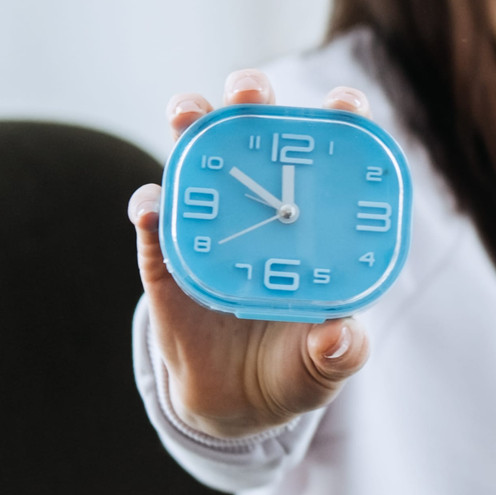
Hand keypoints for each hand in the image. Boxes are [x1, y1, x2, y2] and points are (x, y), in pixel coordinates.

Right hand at [126, 70, 374, 438]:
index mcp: (313, 221)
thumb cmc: (296, 366)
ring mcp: (209, 225)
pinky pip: (154, 225)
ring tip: (188, 114)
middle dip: (250, 96)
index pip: (329, 156)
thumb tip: (338, 338)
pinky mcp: (167, 258)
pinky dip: (150, 208)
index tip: (345, 104)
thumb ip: (339, 351)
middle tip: (249, 90)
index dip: (338, 121)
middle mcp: (260, 207)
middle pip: (252, 133)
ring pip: (194, 159)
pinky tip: (152, 206)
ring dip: (190, 126)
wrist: (238, 404)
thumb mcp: (326, 364)